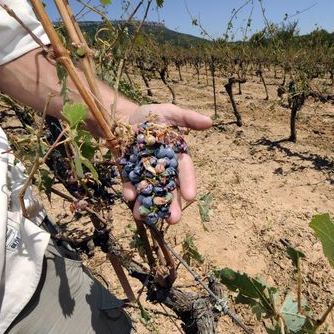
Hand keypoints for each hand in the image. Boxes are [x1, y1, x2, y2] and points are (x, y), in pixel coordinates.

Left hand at [121, 103, 211, 223]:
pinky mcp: (128, 174)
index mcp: (177, 157)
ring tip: (147, 218)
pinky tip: (129, 198)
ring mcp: (145, 174)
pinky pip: (130, 184)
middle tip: (173, 220)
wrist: (123, 117)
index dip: (188, 184)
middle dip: (171, 205)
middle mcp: (163, 170)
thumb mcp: (170, 113)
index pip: (185, 173)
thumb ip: (187, 118)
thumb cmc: (151, 116)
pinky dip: (130, 191)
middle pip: (169, 189)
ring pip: (149, 193)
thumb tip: (210, 121)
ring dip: (148, 205)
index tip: (191, 197)